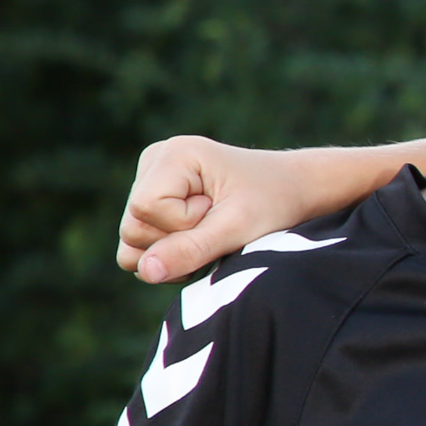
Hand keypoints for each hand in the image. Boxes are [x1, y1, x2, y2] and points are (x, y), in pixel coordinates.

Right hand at [116, 137, 333, 284]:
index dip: (183, 225)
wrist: (293, 190)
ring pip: (132, 239)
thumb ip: (191, 250)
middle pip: (133, 227)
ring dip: (173, 252)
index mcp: (175, 154)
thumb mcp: (237, 229)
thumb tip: (145, 271)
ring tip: (211, 233)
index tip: (220, 212)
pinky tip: (200, 239)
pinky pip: (137, 244)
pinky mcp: (153, 199)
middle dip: (177, 242)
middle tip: (219, 226)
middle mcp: (155, 160)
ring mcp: (150, 179)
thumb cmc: (273, 203)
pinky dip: (168, 253)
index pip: (147, 209)